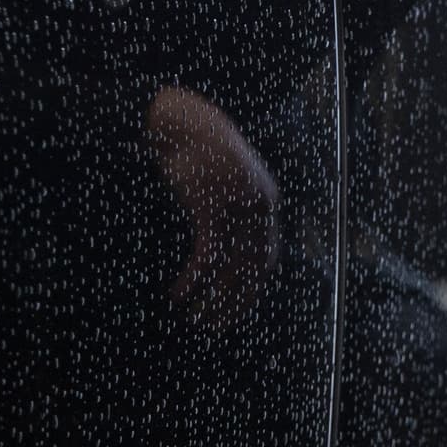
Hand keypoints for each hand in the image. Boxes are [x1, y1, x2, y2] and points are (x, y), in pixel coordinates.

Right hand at [144, 83, 278, 330]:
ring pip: (232, 268)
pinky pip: (205, 256)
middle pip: (255, 267)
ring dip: (215, 298)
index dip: (253, 287)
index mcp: (264, 200)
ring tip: (197, 317)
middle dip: (237, 301)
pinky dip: (194, 279)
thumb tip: (226, 247)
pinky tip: (179, 293)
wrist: (182, 121)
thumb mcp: (227, 180)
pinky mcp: (209, 208)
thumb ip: (234, 209)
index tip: (237, 308)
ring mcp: (235, 207)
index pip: (267, 256)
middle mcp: (257, 206)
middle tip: (218, 324)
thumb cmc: (199, 151)